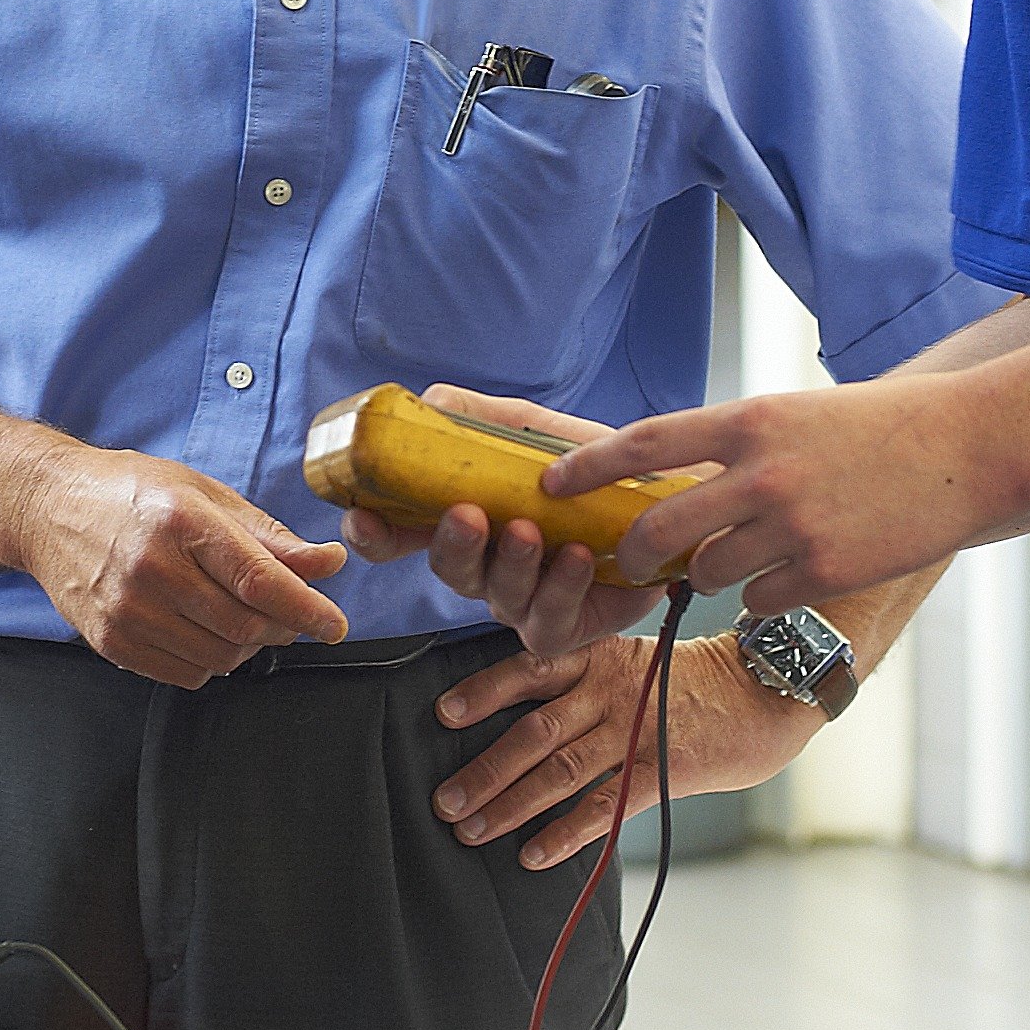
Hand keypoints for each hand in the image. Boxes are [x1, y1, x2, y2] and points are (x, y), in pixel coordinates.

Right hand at [9, 444, 350, 687]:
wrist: (47, 508)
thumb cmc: (131, 493)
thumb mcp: (203, 494)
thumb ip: (268, 535)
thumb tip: (328, 563)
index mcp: (181, 521)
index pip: (260, 582)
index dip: (307, 609)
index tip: (335, 625)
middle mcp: (152, 568)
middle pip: (244, 626)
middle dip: (282, 628)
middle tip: (288, 614)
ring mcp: (127, 610)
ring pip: (219, 658)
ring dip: (246, 646)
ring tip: (238, 616)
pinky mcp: (110, 641)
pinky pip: (185, 674)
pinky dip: (210, 661)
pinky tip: (201, 629)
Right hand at [336, 387, 683, 658]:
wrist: (667, 499)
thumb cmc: (594, 469)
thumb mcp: (532, 431)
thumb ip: (477, 417)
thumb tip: (428, 402)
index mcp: (467, 520)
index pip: (401, 534)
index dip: (375, 532)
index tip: (362, 515)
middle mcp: (487, 565)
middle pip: (447, 568)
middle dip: (452, 545)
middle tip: (468, 516)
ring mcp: (522, 600)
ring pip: (495, 595)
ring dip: (510, 563)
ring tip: (530, 532)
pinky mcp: (563, 628)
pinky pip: (546, 620)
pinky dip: (559, 587)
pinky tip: (575, 557)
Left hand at [428, 630, 820, 870]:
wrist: (764, 690)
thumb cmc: (690, 678)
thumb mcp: (633, 657)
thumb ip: (583, 678)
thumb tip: (522, 712)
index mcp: (598, 657)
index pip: (529, 668)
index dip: (483, 690)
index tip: (442, 713)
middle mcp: (610, 691)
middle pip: (534, 731)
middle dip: (484, 769)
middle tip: (444, 800)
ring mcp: (635, 732)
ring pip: (560, 772)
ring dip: (510, 805)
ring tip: (471, 830)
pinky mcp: (660, 772)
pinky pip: (604, 806)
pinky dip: (565, 833)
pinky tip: (533, 855)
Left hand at [546, 375, 1021, 619]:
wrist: (968, 448)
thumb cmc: (878, 427)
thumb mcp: (793, 416)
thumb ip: (734, 445)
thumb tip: (668, 476)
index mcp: (748, 421)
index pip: (643, 444)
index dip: (587, 466)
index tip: (549, 482)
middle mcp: (761, 474)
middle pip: (660, 528)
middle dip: (638, 551)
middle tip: (635, 558)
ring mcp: (793, 528)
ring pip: (708, 573)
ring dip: (710, 574)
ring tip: (745, 557)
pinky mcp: (823, 573)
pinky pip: (759, 602)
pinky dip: (763, 596)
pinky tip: (792, 575)